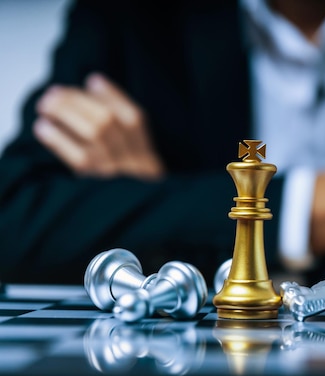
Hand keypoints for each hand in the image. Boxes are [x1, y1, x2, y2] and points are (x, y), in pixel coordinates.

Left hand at [33, 73, 163, 179]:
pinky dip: (58, 139)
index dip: (113, 95)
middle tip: (55, 92)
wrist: (135, 214)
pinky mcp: (95, 184)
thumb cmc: (128, 181)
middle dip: (79, 100)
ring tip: (46, 104)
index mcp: (147, 151)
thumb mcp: (137, 156)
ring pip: (96, 132)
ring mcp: (116, 172)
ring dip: (67, 112)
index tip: (93, 81)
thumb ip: (122, 125)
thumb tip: (95, 83)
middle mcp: (135, 160)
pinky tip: (44, 128)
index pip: (134, 117)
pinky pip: (77, 157)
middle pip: (109, 121)